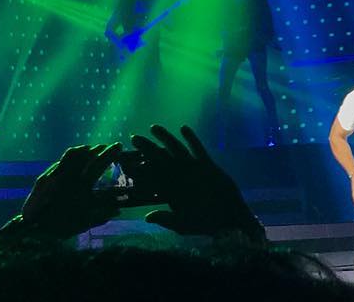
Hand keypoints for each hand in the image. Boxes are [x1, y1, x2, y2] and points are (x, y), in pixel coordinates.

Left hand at [4, 143, 122, 239]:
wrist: (32, 230)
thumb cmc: (61, 227)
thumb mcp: (86, 222)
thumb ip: (103, 215)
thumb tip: (118, 211)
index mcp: (81, 186)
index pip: (99, 162)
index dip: (110, 152)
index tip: (119, 146)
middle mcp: (68, 176)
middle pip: (86, 153)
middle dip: (99, 148)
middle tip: (107, 147)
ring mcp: (54, 174)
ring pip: (72, 154)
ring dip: (85, 149)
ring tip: (92, 150)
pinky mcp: (44, 177)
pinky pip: (61, 161)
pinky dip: (72, 158)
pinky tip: (74, 162)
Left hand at [130, 125, 263, 241]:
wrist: (228, 218)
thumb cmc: (205, 223)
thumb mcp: (183, 225)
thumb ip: (166, 219)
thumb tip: (147, 218)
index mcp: (170, 191)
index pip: (151, 177)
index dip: (139, 170)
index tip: (125, 162)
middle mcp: (179, 178)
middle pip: (160, 160)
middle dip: (147, 149)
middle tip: (134, 138)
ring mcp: (193, 170)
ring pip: (176, 151)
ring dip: (165, 139)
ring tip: (153, 128)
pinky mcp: (207, 166)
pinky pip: (198, 149)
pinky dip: (191, 139)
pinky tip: (183, 129)